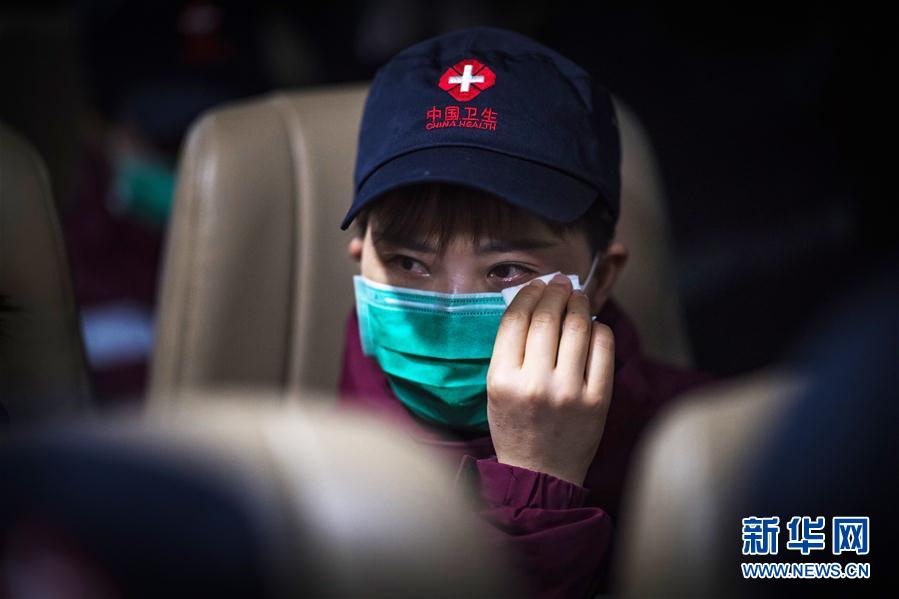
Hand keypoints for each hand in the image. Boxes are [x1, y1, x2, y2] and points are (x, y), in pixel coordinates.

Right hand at [486, 274, 614, 485]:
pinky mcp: (597, 401)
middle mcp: (535, 383)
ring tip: (578, 298)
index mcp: (502, 379)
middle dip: (556, 291)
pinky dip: (599, 330)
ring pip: (578, 328)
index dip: (529, 293)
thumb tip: (535, 302)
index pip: (516, 319)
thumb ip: (511, 349)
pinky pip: (603, 349)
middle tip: (561, 282)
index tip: (538, 284)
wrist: (540, 473)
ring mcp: (569, 392)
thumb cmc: (515, 426)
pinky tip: (593, 328)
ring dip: (579, 304)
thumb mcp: (496, 388)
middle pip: (548, 317)